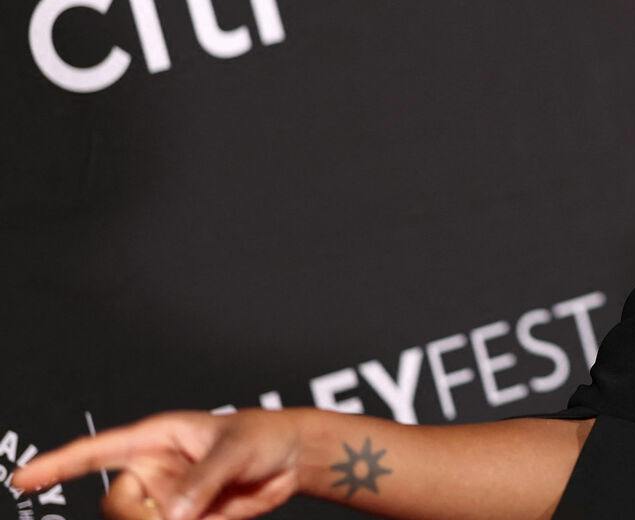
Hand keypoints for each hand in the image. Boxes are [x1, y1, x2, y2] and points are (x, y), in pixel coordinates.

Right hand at [11, 409, 304, 519]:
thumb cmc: (263, 436)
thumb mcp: (235, 450)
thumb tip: (173, 515)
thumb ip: (202, 480)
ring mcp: (166, 498)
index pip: (97, 451)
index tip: (23, 478)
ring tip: (204, 511)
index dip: (58, 464)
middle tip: (175, 516)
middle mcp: (154, 470)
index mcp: (156, 438)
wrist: (294, 460)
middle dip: (137, 514)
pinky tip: (212, 515)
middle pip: (117, 502)